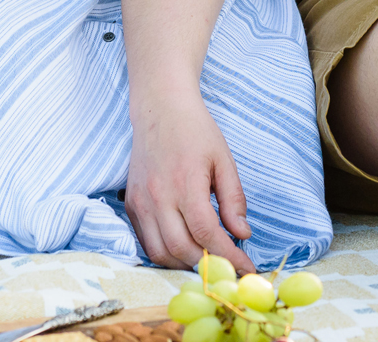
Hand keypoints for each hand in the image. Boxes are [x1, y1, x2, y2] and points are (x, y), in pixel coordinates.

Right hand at [125, 90, 255, 273]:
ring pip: (160, 252)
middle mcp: (158, 196)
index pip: (206, 233)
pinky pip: (146, 242)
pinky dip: (165, 253)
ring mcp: (140, 202)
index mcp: (185, 182)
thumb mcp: (223, 160)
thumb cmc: (195, 131)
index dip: (228, 255)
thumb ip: (233, 199)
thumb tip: (242, 233)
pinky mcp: (131, 204)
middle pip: (182, 248)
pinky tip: (184, 249)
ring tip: (207, 260)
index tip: (246, 267)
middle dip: (208, 264)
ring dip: (185, 263)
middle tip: (228, 268)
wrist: (160, 109)